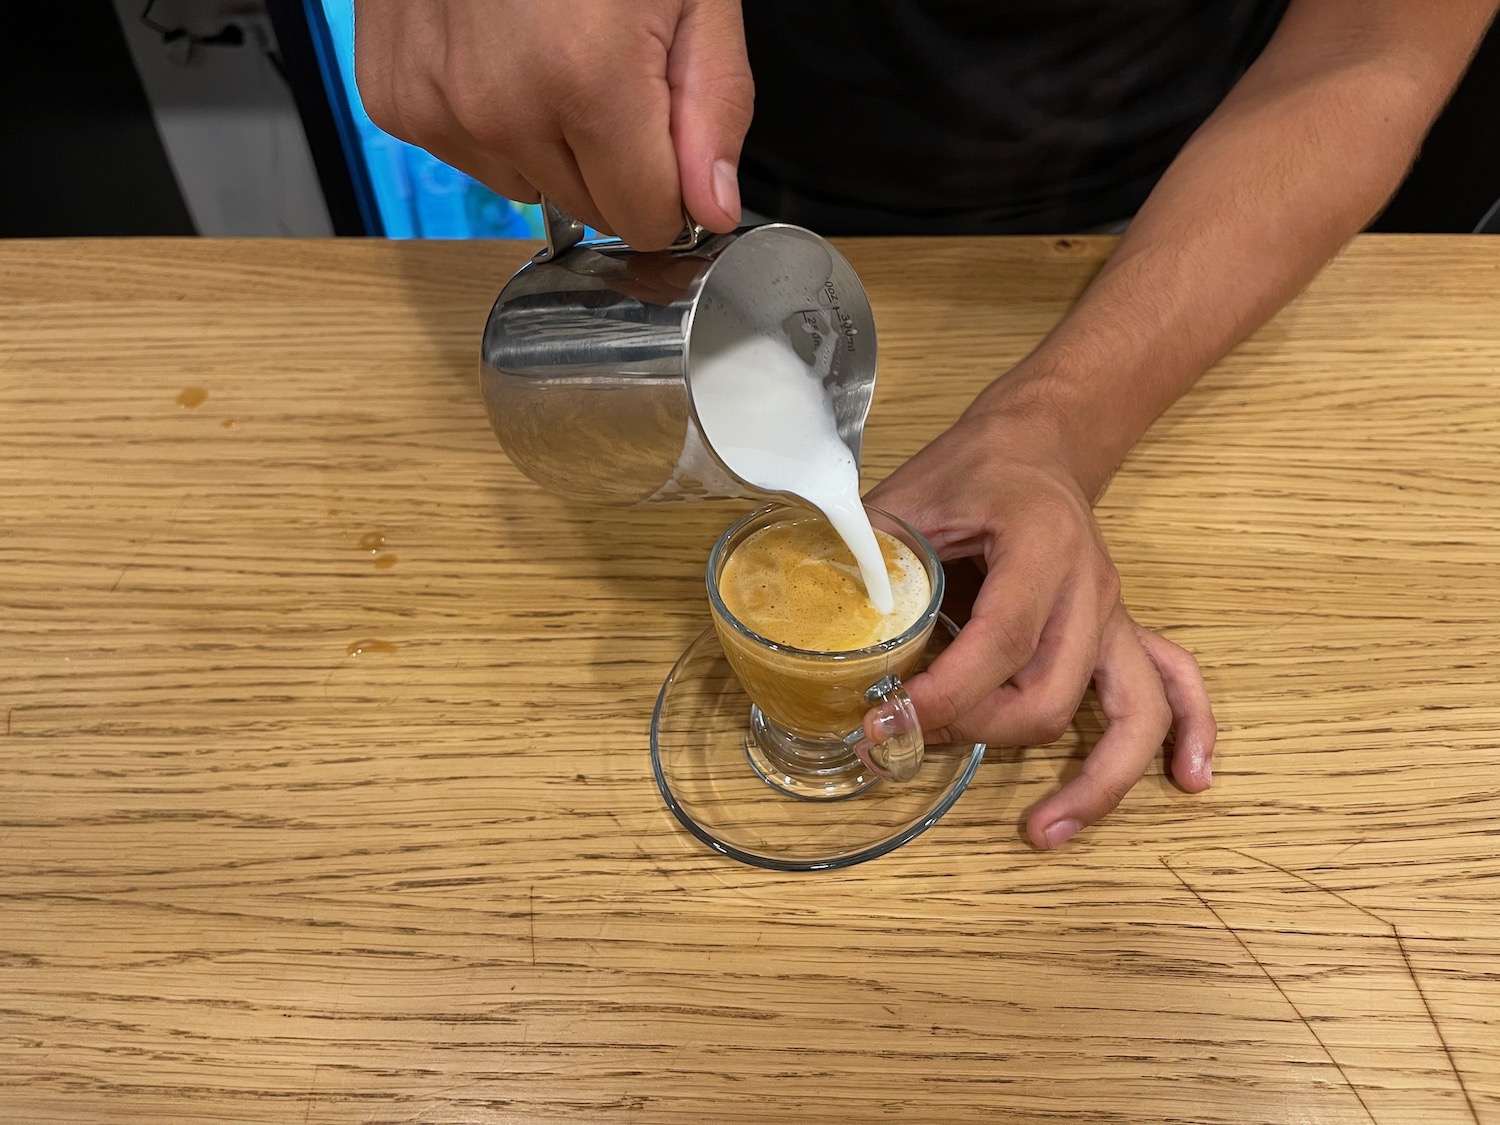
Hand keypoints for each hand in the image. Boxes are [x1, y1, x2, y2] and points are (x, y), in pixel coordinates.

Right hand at [352, 0, 752, 246]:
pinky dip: (490, 118)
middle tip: (610, 66)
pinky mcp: (395, 100)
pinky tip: (498, 49)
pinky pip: (467, 153)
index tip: (672, 146)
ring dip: (549, 142)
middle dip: (613, 160)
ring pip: (527, 188)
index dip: (670, 192)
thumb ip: (712, 106)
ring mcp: (437, 107)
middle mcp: (500, 106)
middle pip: (588, 210)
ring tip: (549, 49)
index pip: (645, 220)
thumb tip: (711, 208)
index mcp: (585, 80)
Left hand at [865, 398, 1214, 848]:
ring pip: (1133, 709)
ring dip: (1095, 778)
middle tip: (907, 743)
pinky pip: (1177, 684)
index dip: (944, 694)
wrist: (1035, 444)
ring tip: (1045, 831)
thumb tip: (825, 632)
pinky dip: (1189, 733)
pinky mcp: (1121, 633)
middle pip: (1051, 692)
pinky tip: (1187, 779)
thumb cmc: (969, 472)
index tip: (883, 723)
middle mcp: (1090, 586)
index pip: (1001, 641)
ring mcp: (1114, 614)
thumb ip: (867, 561)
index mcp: (1039, 543)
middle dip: (978, 732)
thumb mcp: (904, 500)